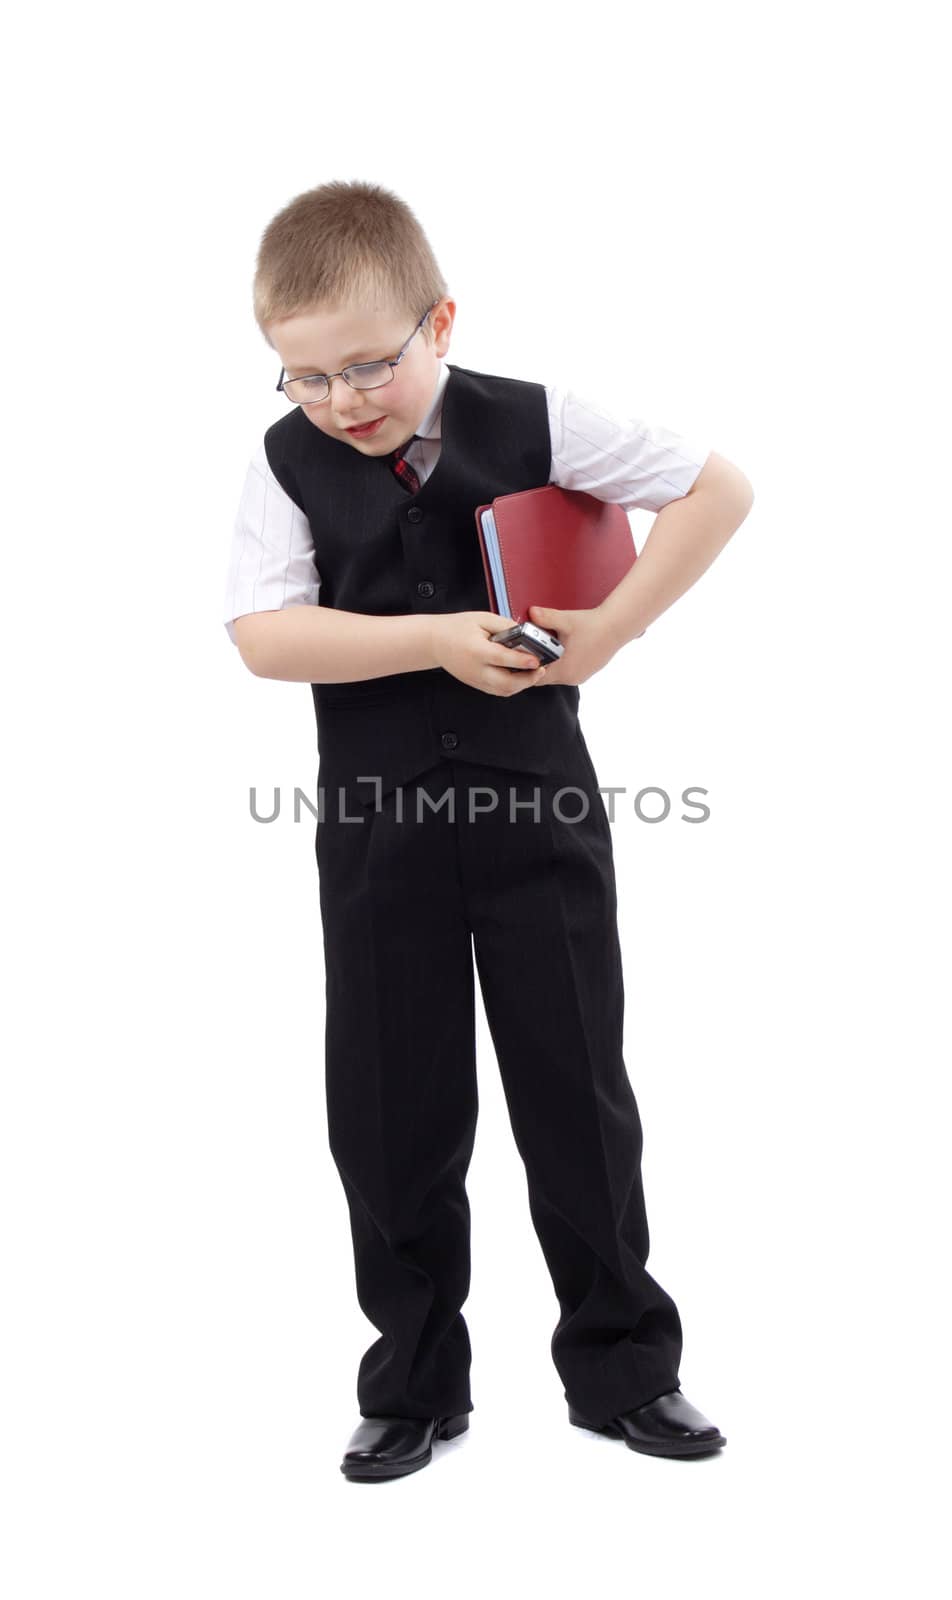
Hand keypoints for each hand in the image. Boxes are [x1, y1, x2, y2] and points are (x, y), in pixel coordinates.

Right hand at [430, 611, 549, 695]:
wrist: (435, 642)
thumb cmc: (456, 628)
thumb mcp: (482, 618)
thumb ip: (505, 625)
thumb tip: (525, 633)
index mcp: (476, 650)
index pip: (503, 659)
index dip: (522, 661)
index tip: (537, 660)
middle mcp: (476, 669)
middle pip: (506, 683)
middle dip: (528, 679)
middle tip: (541, 669)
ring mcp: (476, 680)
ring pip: (505, 691)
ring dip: (523, 685)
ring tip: (534, 673)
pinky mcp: (477, 684)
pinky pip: (499, 691)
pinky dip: (513, 686)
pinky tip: (521, 677)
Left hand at [525, 604, 621, 686]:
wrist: (616, 626)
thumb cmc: (593, 625)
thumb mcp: (566, 620)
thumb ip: (546, 618)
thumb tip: (531, 613)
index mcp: (562, 670)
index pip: (534, 678)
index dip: (526, 668)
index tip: (521, 657)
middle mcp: (571, 677)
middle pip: (545, 676)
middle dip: (538, 664)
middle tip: (532, 649)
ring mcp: (580, 676)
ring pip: (557, 675)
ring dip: (551, 664)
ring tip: (547, 648)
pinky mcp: (587, 672)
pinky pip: (569, 672)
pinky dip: (563, 663)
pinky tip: (564, 649)